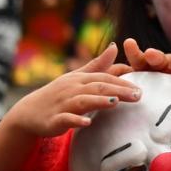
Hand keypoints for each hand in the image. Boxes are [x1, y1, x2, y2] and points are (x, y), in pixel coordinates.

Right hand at [4, 42, 138, 138]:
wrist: (29, 113)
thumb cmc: (59, 94)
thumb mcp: (78, 77)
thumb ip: (98, 65)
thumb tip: (115, 47)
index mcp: (80, 79)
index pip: (104, 78)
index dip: (122, 81)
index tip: (141, 87)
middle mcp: (72, 89)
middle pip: (98, 87)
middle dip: (118, 90)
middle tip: (138, 95)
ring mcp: (63, 104)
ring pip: (83, 101)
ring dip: (99, 101)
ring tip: (115, 103)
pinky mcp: (55, 120)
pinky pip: (66, 119)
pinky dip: (76, 120)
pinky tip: (87, 123)